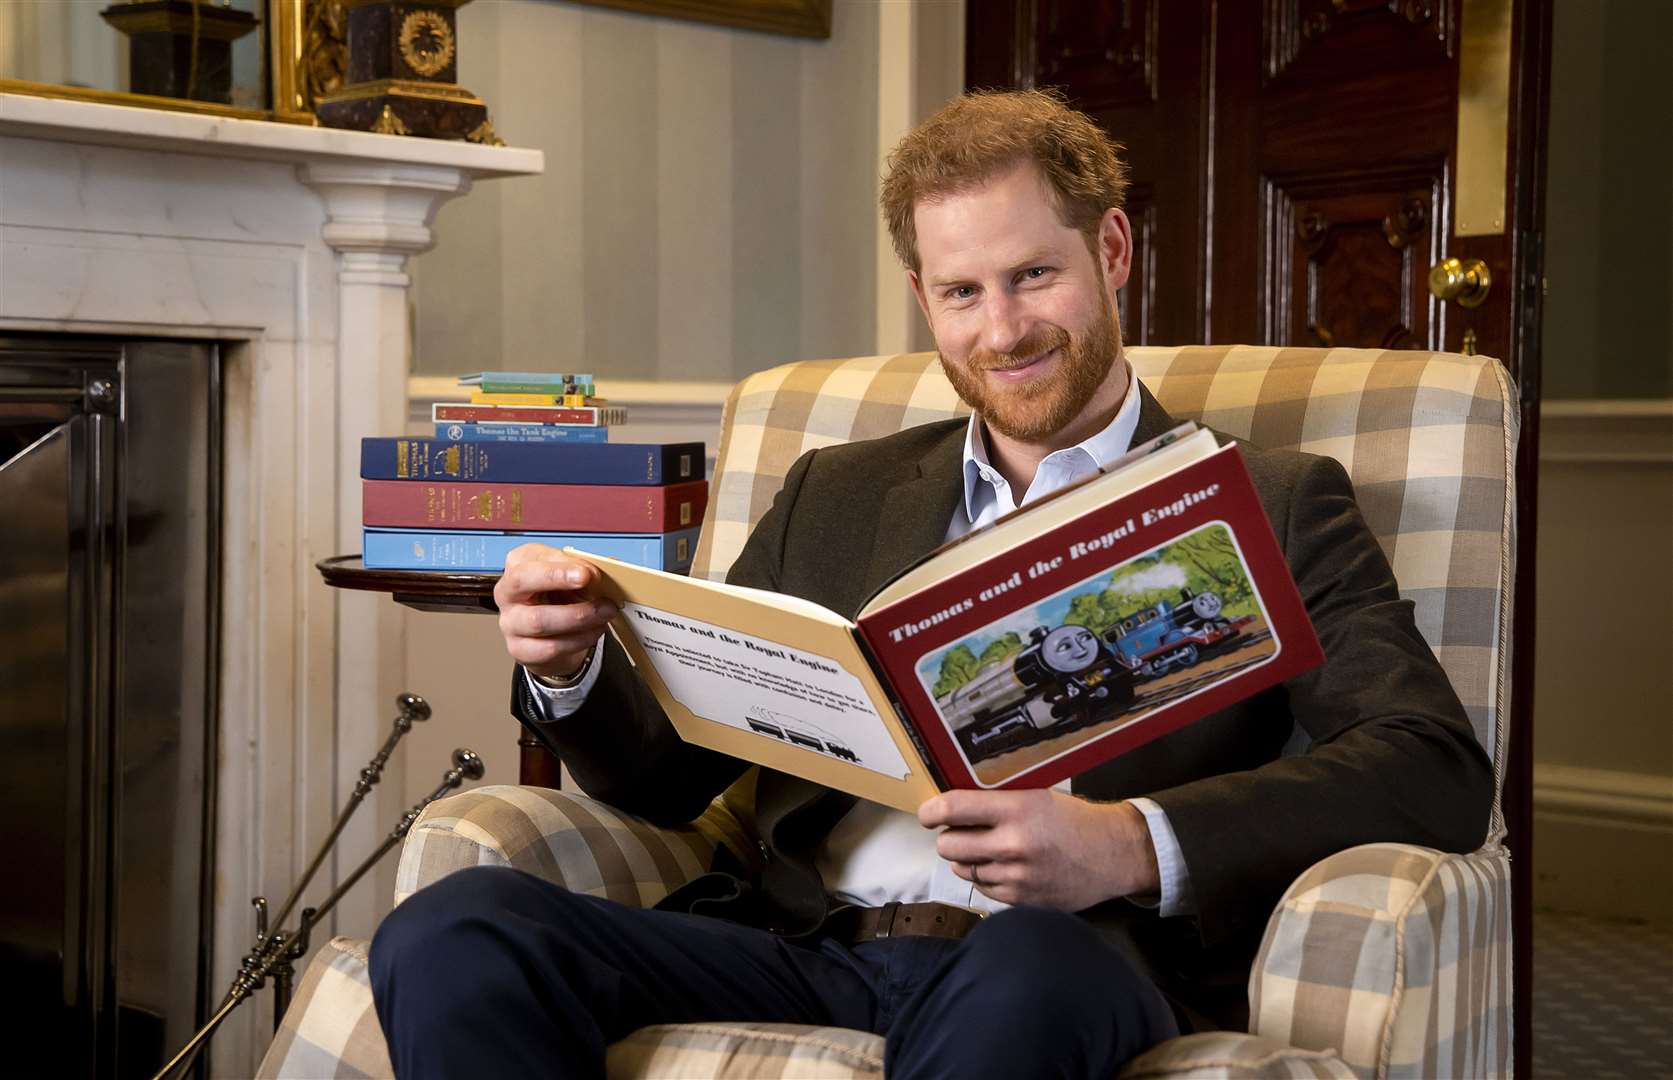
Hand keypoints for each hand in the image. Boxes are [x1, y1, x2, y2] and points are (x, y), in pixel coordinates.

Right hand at [493, 544, 618, 680]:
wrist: (552, 634)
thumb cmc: (560, 597)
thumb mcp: (571, 576)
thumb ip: (585, 569)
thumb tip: (609, 567)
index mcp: (518, 564)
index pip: (531, 557)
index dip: (561, 564)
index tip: (588, 571)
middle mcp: (507, 592)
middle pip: (523, 581)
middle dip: (560, 579)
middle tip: (592, 582)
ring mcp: (510, 622)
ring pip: (539, 620)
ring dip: (579, 616)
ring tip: (605, 611)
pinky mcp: (520, 649)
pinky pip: (550, 647)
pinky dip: (578, 639)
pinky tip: (594, 631)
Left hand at [918, 789, 1158, 910]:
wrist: (1114, 855)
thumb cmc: (1073, 820)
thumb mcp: (1037, 796)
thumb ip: (997, 800)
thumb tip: (951, 803)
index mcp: (1017, 809)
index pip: (953, 809)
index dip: (931, 811)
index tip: (927, 813)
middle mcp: (1012, 844)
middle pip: (947, 846)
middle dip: (949, 837)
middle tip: (962, 831)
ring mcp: (1016, 877)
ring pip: (962, 869)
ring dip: (967, 859)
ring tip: (989, 848)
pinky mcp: (1021, 900)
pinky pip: (982, 888)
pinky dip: (986, 878)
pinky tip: (1005, 867)